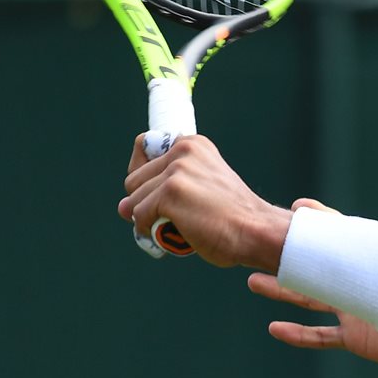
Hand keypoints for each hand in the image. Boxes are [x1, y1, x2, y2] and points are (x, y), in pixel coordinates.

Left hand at [119, 134, 291, 269]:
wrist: (256, 230)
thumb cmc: (232, 215)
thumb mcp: (203, 185)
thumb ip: (166, 186)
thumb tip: (121, 207)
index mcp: (192, 144)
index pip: (142, 149)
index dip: (145, 178)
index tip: (160, 192)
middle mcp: (183, 150)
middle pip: (133, 180)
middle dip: (144, 202)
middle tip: (174, 215)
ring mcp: (176, 171)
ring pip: (132, 201)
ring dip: (148, 219)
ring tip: (177, 225)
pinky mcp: (170, 192)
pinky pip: (139, 215)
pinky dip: (149, 230)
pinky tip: (170, 234)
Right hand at [247, 199, 377, 372]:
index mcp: (370, 265)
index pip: (340, 241)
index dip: (320, 225)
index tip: (295, 208)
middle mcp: (356, 287)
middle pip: (315, 270)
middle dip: (289, 259)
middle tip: (259, 246)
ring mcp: (352, 312)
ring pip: (309, 301)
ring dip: (283, 292)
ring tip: (254, 282)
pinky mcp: (354, 338)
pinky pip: (319, 337)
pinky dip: (298, 334)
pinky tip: (275, 328)